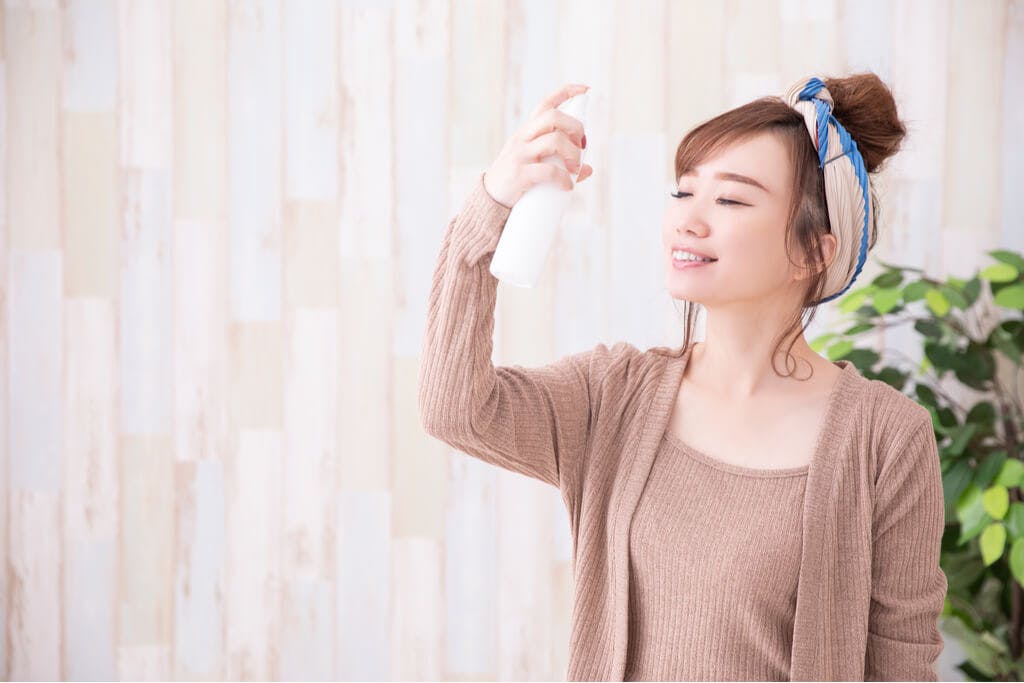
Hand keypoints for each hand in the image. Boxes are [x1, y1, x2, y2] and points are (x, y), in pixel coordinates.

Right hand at [482, 82, 592, 207]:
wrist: (490, 198)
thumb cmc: (515, 178)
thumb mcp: (534, 164)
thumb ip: (559, 163)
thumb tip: (587, 169)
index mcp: (527, 131)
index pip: (546, 104)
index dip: (566, 92)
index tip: (585, 90)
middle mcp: (523, 138)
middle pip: (553, 117)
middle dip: (575, 127)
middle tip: (581, 146)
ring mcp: (520, 154)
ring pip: (554, 141)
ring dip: (573, 153)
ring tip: (576, 168)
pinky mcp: (520, 174)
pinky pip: (548, 171)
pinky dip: (563, 178)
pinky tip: (568, 186)